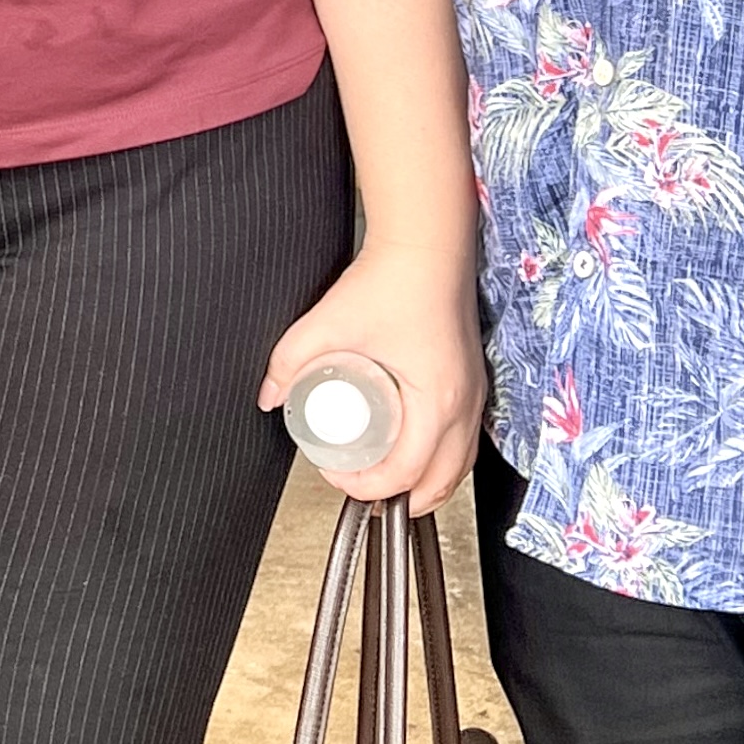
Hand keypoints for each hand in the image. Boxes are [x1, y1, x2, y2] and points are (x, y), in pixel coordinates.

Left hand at [258, 240, 484, 517]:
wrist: (427, 244)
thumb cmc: (392, 279)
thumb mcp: (329, 323)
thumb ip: (290, 358)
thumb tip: (269, 394)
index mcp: (436, 401)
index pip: (406, 473)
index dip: (367, 487)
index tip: (335, 473)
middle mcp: (464, 405)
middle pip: (440, 483)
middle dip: (398, 499)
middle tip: (356, 486)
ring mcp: (474, 394)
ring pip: (458, 466)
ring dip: (423, 482)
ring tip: (381, 478)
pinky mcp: (473, 381)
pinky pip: (464, 441)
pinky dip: (440, 459)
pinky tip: (413, 451)